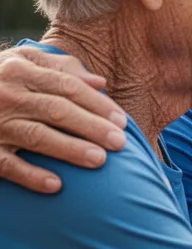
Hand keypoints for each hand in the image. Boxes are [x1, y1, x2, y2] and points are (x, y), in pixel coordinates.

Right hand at [0, 46, 126, 192]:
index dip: (98, 104)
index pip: (68, 87)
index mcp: (20, 70)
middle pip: (57, 110)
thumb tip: (100, 83)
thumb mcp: (23, 62)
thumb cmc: (0, 79)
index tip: (122, 121)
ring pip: (37, 136)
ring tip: (100, 160)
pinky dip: (30, 175)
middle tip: (120, 143)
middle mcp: (7, 94)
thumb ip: (61, 68)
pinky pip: (6, 164)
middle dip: (92, 127)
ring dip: (69, 149)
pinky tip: (56, 186)